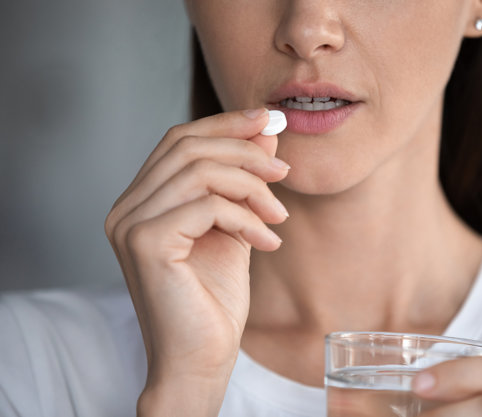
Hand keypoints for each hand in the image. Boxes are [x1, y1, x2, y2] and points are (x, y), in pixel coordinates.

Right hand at [104, 108, 289, 414]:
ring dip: (252, 185)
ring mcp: (130, 224)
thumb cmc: (214, 301)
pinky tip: (268, 242)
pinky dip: (247, 217)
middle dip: (244, 149)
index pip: (180, 141)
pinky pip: (207, 205)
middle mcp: (126, 208)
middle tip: (284, 169)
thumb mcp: (236, 227)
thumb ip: (244, 182)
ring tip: (280, 213)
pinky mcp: (146, 242)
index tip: (270, 121)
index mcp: (141, 201)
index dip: (226, 124)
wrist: (201, 360)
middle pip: (187, 146)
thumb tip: (266, 134)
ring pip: (199, 170)